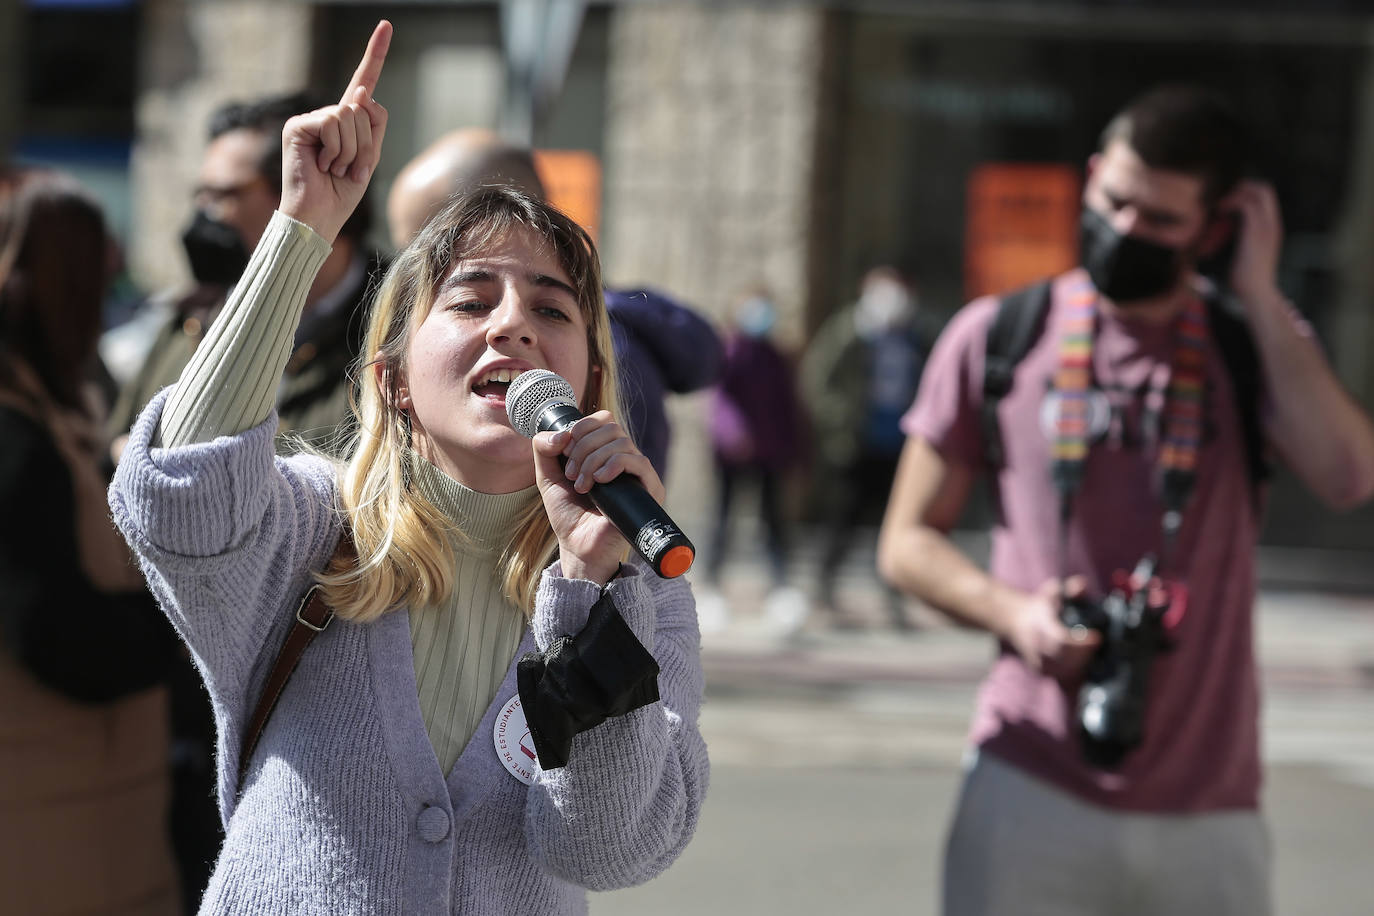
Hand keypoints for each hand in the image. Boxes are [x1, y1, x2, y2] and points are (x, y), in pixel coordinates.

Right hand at [278, 20, 391, 242]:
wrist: (318, 217)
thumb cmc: (341, 193)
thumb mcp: (369, 159)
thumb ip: (373, 126)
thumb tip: (362, 93)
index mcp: (346, 123)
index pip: (364, 82)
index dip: (375, 54)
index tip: (387, 26)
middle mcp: (327, 116)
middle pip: (365, 108)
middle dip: (366, 145)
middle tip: (348, 169)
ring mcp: (310, 119)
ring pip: (351, 115)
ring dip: (352, 150)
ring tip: (335, 169)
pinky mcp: (297, 125)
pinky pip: (333, 122)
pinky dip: (337, 148)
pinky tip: (323, 165)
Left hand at [531, 411, 665, 583]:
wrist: (579, 546)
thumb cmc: (567, 514)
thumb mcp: (547, 477)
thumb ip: (543, 449)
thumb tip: (562, 433)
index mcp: (605, 451)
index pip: (603, 420)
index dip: (582, 428)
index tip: (564, 451)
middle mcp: (625, 458)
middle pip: (611, 428)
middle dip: (584, 448)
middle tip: (571, 474)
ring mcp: (638, 473)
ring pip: (621, 443)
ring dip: (593, 461)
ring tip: (582, 485)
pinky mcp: (650, 489)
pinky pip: (638, 461)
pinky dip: (615, 465)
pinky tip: (599, 481)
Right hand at [1005, 576, 1100, 681]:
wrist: (1014, 621)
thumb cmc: (1039, 606)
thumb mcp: (1053, 591)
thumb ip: (1069, 588)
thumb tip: (1082, 585)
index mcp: (1038, 626)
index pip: (1060, 641)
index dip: (1081, 643)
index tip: (1097, 637)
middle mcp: (1036, 646)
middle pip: (1063, 659)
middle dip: (1085, 655)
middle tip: (1098, 645)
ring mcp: (1037, 661)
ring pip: (1063, 672)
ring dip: (1082, 664)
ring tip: (1093, 653)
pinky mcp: (1041, 671)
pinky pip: (1061, 677)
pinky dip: (1076, 673)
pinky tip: (1086, 664)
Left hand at [1219, 179, 1283, 304]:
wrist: (1256, 292)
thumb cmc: (1247, 278)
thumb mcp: (1247, 254)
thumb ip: (1243, 241)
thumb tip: (1229, 236)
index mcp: (1272, 228)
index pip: (1267, 198)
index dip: (1248, 193)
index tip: (1229, 203)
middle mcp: (1273, 224)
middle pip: (1266, 189)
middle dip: (1243, 187)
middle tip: (1225, 200)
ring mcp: (1267, 227)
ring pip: (1259, 192)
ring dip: (1236, 193)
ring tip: (1221, 206)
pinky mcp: (1256, 232)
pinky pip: (1247, 204)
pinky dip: (1232, 202)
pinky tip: (1221, 211)